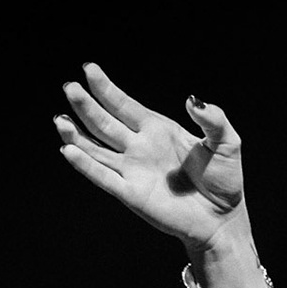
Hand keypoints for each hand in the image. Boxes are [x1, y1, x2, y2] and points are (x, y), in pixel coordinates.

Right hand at [55, 62, 247, 251]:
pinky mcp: (131, 194)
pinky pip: (103, 177)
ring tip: (59, 119)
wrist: (222, 218)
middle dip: (86, 105)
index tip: (89, 68)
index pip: (124, 104)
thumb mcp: (227, 141)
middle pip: (105, 123)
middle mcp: (139, 147)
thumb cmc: (225, 180)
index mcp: (158, 129)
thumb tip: (191, 100)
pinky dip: (85, 165)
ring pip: (96, 149)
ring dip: (76, 135)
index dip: (106, 88)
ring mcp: (132, 170)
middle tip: (69, 86)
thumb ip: (212, 119)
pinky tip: (68, 151)